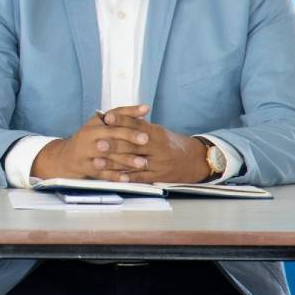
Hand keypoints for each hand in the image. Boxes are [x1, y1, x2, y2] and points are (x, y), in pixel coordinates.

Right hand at [32, 105, 149, 181]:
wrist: (66, 157)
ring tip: (142, 163)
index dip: (129, 115)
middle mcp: (89, 135)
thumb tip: (143, 111)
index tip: (144, 116)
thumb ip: (121, 117)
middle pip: (110, 134)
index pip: (113, 116)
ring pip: (108, 155)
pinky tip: (127, 178)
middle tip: (146, 140)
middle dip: (129, 136)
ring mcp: (86, 152)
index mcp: (95, 123)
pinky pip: (102, 173)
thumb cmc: (89, 139)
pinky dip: (115, 176)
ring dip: (126, 159)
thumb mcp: (100, 124)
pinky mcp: (85, 167)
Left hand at [95, 107, 209, 182]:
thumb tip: (118, 117)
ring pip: (133, 162)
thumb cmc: (173, 143)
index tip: (107, 118)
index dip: (122, 121)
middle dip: (114, 144)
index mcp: (157, 133)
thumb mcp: (159, 131)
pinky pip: (140, 177)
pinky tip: (112, 178)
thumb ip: (141, 126)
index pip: (137, 125)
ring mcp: (158, 163)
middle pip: (133, 145)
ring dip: (114, 163)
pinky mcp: (158, 176)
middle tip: (97, 143)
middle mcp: (158, 147)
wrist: (197, 160)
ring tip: (97, 162)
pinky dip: (126, 178)